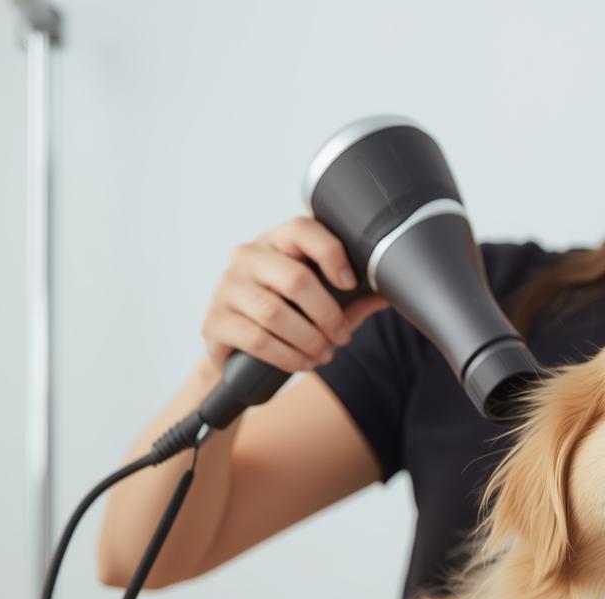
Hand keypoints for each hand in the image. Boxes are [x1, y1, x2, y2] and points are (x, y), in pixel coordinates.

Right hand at [202, 216, 389, 374]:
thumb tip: (390, 293)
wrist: (239, 355)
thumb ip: (353, 299)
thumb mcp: (321, 305)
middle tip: (341, 337)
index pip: (302, 230)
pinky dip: (287, 356)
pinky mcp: (214, 321)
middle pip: (295, 279)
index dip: (332, 254)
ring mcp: (226, 287)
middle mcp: (247, 257)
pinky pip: (257, 339)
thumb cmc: (286, 319)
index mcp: (276, 243)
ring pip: (275, 313)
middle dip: (327, 315)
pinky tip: (302, 363)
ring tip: (324, 354)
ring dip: (309, 340)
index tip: (350, 283)